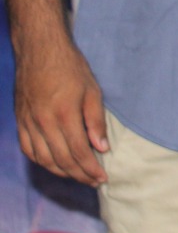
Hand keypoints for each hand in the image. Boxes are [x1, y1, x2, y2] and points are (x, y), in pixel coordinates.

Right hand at [13, 36, 108, 185]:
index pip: (78, 152)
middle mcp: (43, 123)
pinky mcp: (20, 121)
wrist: (40, 51)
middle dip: (79, 174)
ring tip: (78, 175)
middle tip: (94, 181)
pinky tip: (54, 164)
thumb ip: (96, 121)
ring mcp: (29, 123)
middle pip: (61, 160)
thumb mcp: (92, 90)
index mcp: (64, 114)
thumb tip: (102, 148)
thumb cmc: (71, 68)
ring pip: (43, 159)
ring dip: (61, 172)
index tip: (102, 178)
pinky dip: (41, 161)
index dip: (90, 169)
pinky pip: (29, 149)